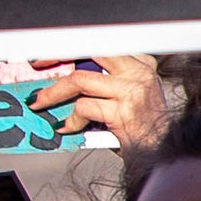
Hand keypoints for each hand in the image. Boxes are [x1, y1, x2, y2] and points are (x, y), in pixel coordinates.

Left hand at [28, 55, 171, 150]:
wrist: (163, 155)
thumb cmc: (142, 129)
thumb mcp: (128, 97)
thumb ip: (103, 82)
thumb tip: (63, 77)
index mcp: (142, 63)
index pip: (101, 44)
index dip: (72, 45)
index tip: (50, 53)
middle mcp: (140, 73)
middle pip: (90, 51)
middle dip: (58, 54)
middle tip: (38, 64)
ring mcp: (133, 91)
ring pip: (80, 80)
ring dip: (53, 93)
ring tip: (40, 103)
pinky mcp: (124, 112)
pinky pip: (84, 108)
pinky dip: (70, 119)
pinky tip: (68, 128)